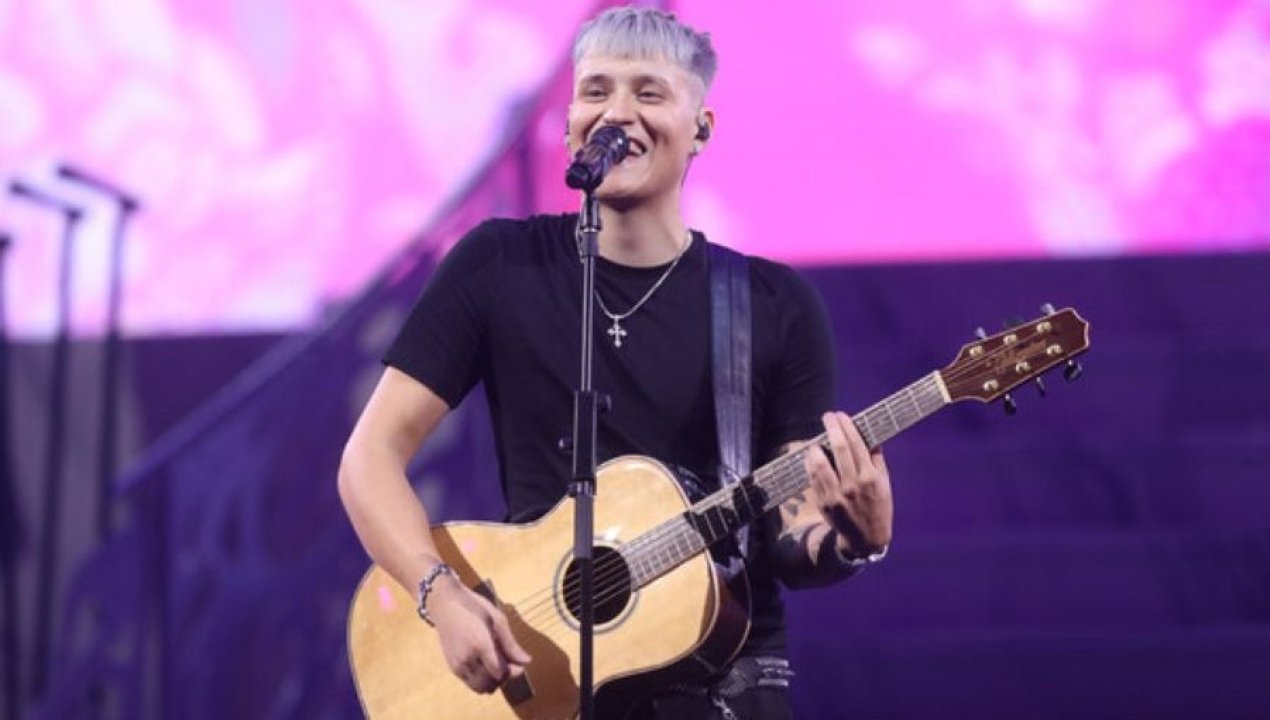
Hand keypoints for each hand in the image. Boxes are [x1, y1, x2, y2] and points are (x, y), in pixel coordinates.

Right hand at [428, 575, 531, 693]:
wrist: (445, 604)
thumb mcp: (497, 619)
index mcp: (480, 644)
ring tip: (498, 667)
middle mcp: (468, 658)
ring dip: (493, 682)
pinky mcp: (452, 667)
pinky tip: (486, 666)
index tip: (519, 664)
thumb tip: (527, 661)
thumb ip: (511, 643)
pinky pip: (470, 684)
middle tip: (510, 665)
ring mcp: (458, 665)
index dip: (513, 672)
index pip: (501, 672)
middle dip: (505, 678)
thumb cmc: (474, 607)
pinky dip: (481, 681)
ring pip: (480, 688)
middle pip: (492, 683)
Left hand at [804, 411, 893, 555]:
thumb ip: (876, 459)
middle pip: (839, 449)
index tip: (841, 415)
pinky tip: (811, 457)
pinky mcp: (824, 503)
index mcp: (871, 477)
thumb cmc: (877, 506)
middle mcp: (853, 485)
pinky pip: (813, 479)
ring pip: (821, 463)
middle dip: (832, 428)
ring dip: (816, 447)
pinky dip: (810, 465)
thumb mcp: (884, 483)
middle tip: (828, 416)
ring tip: (816, 441)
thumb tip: (871, 435)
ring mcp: (837, 495)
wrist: (867, 538)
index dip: (847, 426)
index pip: (857, 444)